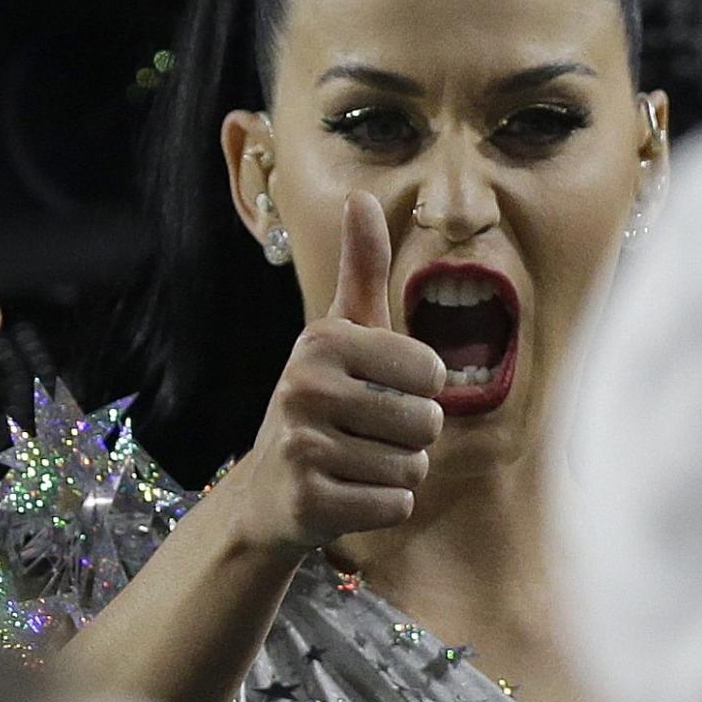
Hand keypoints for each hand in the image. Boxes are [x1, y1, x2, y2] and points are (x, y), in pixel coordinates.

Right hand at [239, 191, 444, 558]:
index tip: (381, 389)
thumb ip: (361, 268)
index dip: (421, 388)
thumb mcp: (341, 332)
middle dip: (412, 436)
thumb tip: (361, 195)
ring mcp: (303, 448)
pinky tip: (348, 494)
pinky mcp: (309, 503)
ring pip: (413, 467)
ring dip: (397, 471)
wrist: (270, 490)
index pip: (431, 371)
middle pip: (427, 423)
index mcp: (324, 341)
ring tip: (356, 462)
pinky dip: (384, 506)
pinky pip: (396, 506)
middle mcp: (305, 388)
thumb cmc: (323, 400)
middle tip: (367, 433)